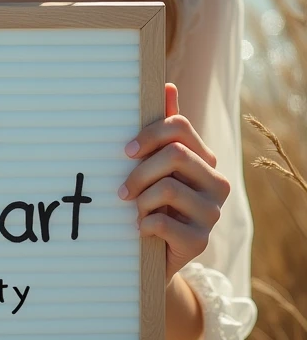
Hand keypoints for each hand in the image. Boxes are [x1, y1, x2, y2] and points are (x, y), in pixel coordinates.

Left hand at [119, 83, 230, 283]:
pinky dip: (143, 223)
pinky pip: (162, 221)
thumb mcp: (156, 163)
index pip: (180, 127)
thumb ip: (164, 127)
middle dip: (140, 170)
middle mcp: (216, 183)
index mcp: (205, 159)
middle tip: (122, 190)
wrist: (155, 254)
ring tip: (135, 211)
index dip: (149, 133)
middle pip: (174, 154)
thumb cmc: (154, 201)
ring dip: (140, 200)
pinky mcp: (200, 241)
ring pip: (167, 187)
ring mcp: (212, 213)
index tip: (126, 151)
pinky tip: (142, 229)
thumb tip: (166, 84)